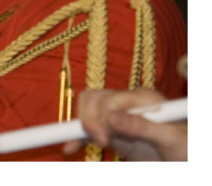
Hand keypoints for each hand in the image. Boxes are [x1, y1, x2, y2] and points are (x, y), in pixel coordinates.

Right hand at [63, 88, 186, 160]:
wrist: (187, 160)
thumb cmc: (187, 148)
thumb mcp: (169, 138)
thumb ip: (142, 126)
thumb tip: (111, 117)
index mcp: (143, 98)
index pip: (109, 98)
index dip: (102, 117)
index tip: (102, 138)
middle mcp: (128, 103)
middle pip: (94, 100)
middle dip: (90, 120)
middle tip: (101, 142)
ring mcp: (119, 117)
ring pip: (87, 110)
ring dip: (83, 126)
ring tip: (84, 144)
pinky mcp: (114, 132)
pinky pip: (89, 130)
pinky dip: (78, 137)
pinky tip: (70, 148)